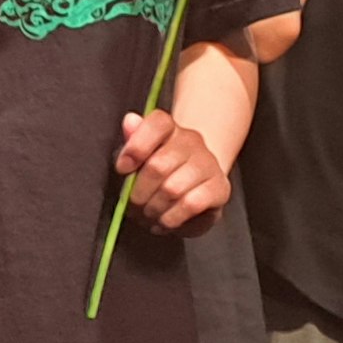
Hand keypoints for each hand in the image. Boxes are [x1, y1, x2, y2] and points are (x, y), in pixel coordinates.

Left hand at [116, 107, 231, 233]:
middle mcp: (192, 142)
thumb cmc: (160, 175)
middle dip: (138, 193)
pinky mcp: (219, 188)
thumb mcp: (140, 159)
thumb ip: (132, 142)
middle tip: (133, 206)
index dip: (135, 147)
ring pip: (172, 189)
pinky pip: (190, 205)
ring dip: (153, 209)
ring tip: (148, 215)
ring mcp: (208, 164)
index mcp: (170, 129)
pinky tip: (164, 221)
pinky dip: (171, 218)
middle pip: (157, 165)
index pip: (158, 123)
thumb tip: (130, 121)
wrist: (193, 192)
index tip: (122, 169)